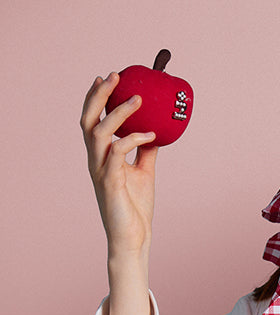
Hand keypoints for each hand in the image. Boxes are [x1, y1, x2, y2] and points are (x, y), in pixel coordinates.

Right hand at [80, 73, 157, 255]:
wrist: (133, 239)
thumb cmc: (135, 208)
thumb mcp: (144, 173)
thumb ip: (145, 151)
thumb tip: (155, 131)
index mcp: (101, 157)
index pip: (92, 121)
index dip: (96, 98)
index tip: (108, 78)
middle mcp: (96, 161)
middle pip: (88, 120)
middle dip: (99, 96)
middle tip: (115, 76)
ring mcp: (101, 172)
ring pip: (99, 133)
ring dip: (118, 113)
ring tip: (138, 99)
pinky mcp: (110, 183)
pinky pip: (118, 154)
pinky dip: (133, 139)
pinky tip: (150, 134)